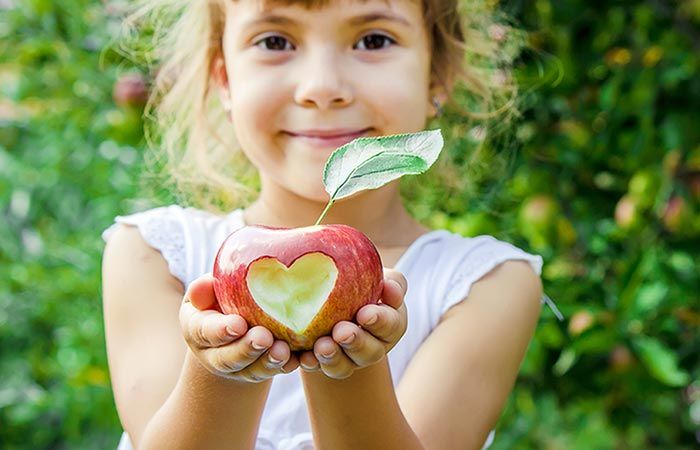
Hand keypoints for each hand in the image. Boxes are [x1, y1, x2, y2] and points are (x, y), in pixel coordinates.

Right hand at [180, 274, 299, 382]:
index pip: (204, 332)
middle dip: (247, 349)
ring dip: (268, 362)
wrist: (234, 320)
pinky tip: (298, 359)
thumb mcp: (208, 288)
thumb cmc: (220, 295)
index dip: (220, 330)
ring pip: (252, 370)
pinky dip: (286, 367)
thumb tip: (204, 285)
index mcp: (197, 329)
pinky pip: (274, 371)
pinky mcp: (262, 369)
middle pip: (228, 358)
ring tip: (283, 351)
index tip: (238, 325)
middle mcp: (214, 354)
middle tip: (264, 338)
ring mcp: (239, 366)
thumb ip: (206, 287)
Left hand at [298, 268, 407, 378]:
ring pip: (344, 366)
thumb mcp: (382, 277)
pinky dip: (311, 363)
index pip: (391, 325)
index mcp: (391, 325)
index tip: (365, 313)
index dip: (380, 321)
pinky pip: (318, 368)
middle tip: (341, 332)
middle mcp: (373, 347)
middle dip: (355, 343)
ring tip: (321, 346)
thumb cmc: (365, 281)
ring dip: (333, 357)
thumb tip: (389, 286)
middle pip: (369, 352)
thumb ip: (391, 282)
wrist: (335, 295)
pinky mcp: (325, 363)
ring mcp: (349, 359)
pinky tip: (304, 357)